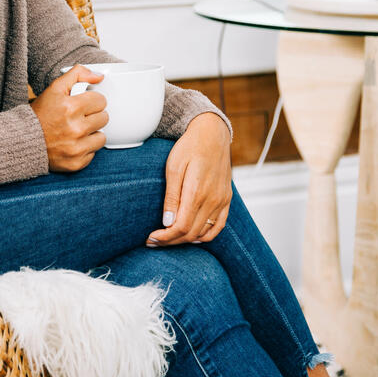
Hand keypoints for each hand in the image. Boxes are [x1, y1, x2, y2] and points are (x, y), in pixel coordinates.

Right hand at [31, 65, 107, 171]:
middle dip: (93, 116)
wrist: (23, 142)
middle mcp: (75, 129)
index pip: (100, 100)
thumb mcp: (54, 89)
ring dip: (92, 133)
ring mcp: (76, 148)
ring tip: (77, 130)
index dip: (92, 101)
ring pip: (102, 137)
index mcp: (70, 108)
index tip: (83, 104)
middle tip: (79, 117)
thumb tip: (99, 76)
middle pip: (104, 118)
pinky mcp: (76, 163)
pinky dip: (85, 148)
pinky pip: (93, 153)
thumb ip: (77, 75)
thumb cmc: (39, 115)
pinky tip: (73, 143)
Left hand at [147, 113, 231, 245]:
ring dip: (185, 240)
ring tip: (168, 238)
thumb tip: (167, 223)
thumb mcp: (173, 167)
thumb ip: (171, 197)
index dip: (165, 237)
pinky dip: (205, 236)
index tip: (151, 238)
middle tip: (154, 241)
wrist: (212, 135)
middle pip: (191, 234)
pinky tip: (191, 236)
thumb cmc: (189, 148)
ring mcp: (222, 201)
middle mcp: (213, 199)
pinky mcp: (227, 199)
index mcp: (197, 192)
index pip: (181, 227)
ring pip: (204, 233)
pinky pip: (218, 226)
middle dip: (170, 241)